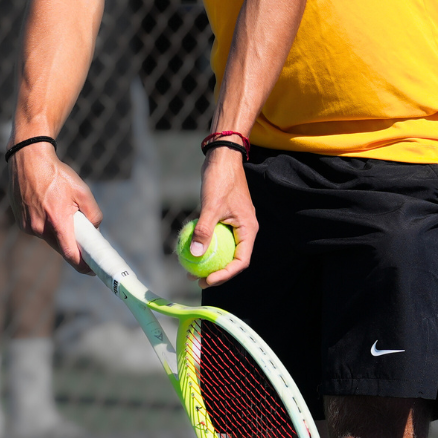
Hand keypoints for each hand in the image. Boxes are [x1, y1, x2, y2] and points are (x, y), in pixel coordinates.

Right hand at [10, 142, 101, 272]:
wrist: (28, 159)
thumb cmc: (58, 174)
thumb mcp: (83, 191)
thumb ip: (93, 214)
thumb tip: (94, 229)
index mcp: (57, 220)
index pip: (71, 254)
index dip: (83, 265)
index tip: (92, 270)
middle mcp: (40, 227)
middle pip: (60, 248)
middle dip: (72, 246)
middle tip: (83, 239)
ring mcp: (28, 226)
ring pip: (49, 239)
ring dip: (59, 233)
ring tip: (61, 212)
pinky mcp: (21, 222)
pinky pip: (39, 230)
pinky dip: (47, 226)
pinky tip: (48, 209)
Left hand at [192, 148, 256, 287]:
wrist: (223, 157)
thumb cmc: (220, 179)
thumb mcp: (210, 205)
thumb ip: (204, 230)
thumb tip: (196, 254)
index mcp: (249, 229)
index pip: (241, 261)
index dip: (225, 274)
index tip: (207, 279)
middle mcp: (245, 230)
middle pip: (233, 259)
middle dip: (216, 272)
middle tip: (197, 280)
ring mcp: (235, 225)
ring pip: (224, 249)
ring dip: (209, 260)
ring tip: (190, 270)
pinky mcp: (225, 219)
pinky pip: (216, 237)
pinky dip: (204, 244)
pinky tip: (188, 249)